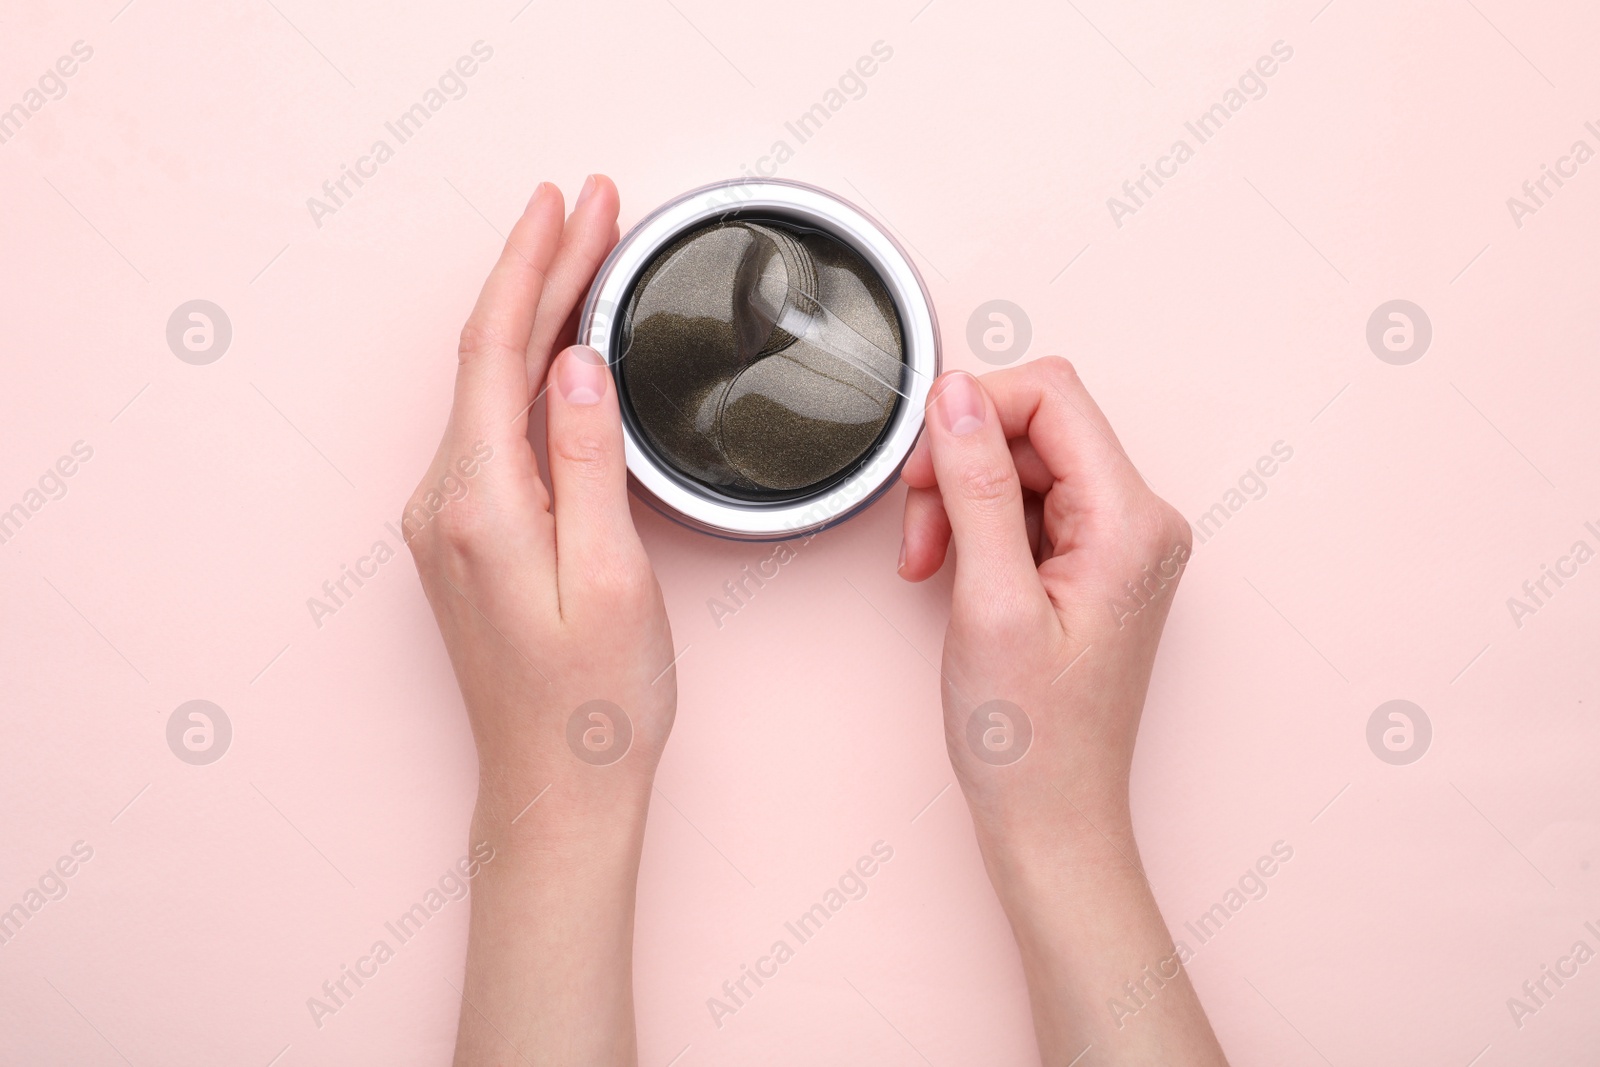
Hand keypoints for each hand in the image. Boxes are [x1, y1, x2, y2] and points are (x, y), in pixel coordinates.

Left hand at [405, 176, 674, 1065]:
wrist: (554, 789)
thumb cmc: (597, 701)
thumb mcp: (612, 575)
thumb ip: (586, 461)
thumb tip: (575, 364)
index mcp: (479, 504)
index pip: (499, 350)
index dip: (536, 265)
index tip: (575, 203)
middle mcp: (444, 503)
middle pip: (488, 355)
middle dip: (539, 270)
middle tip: (594, 204)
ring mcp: (447, 521)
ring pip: (488, 386)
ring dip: (534, 313)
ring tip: (585, 254)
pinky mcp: (463, 538)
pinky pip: (492, 426)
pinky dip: (527, 369)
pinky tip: (559, 351)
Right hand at [900, 358, 1225, 1063]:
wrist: (1051, 818)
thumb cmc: (1029, 737)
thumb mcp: (987, 599)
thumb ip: (975, 485)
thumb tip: (956, 394)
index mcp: (1132, 522)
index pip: (1053, 394)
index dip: (974, 408)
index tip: (922, 463)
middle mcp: (1140, 521)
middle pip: (1035, 426)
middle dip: (960, 463)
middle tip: (918, 531)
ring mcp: (1119, 542)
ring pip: (1022, 463)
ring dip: (960, 498)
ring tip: (926, 562)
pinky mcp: (1093, 563)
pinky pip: (1027, 505)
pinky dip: (976, 526)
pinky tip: (949, 571)